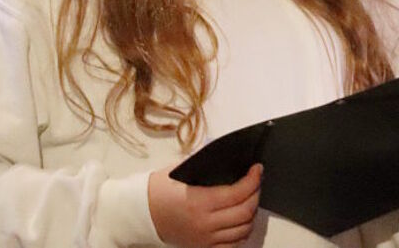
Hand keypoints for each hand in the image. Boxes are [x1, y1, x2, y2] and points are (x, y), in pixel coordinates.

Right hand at [147, 163, 261, 247]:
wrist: (142, 212)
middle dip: (256, 194)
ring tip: (250, 199)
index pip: (237, 193)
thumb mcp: (180, 170)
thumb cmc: (159, 189)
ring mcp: (205, 238)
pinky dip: (242, 233)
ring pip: (243, 230)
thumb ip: (205, 164)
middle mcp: (205, 223)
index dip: (253, 180)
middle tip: (256, 182)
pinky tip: (241, 220)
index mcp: (199, 201)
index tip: (257, 169)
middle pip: (245, 212)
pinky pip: (232, 245)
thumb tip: (229, 159)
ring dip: (251, 214)